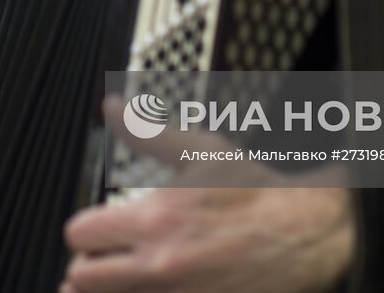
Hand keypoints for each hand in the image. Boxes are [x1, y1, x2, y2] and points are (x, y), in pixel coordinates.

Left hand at [61, 98, 354, 292]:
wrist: (304, 235)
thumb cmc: (255, 193)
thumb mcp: (201, 152)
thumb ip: (148, 133)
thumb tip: (114, 108)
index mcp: (153, 220)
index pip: (79, 234)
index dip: (87, 228)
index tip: (100, 228)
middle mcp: (157, 266)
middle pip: (80, 278)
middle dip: (90, 264)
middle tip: (108, 257)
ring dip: (110, 287)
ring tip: (124, 277)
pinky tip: (150, 289)